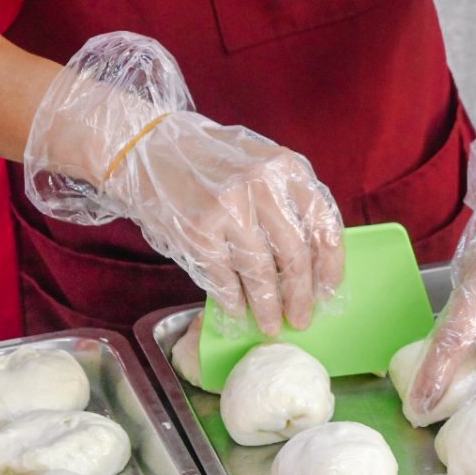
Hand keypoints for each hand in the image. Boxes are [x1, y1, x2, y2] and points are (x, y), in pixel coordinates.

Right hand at [24, 32, 343, 335]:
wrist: (145, 148)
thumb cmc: (208, 160)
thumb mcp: (260, 162)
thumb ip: (288, 198)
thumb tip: (313, 258)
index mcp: (287, 168)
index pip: (324, 227)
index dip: (330, 267)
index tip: (328, 292)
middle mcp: (262, 186)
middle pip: (295, 257)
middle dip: (301, 297)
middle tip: (301, 319)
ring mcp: (230, 210)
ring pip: (261, 275)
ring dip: (268, 309)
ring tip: (270, 326)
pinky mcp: (199, 233)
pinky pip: (225, 279)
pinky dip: (233, 301)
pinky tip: (237, 310)